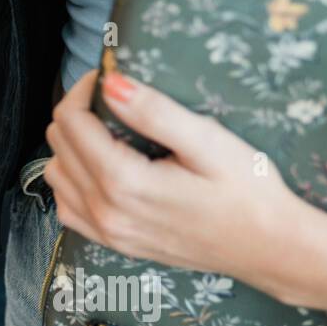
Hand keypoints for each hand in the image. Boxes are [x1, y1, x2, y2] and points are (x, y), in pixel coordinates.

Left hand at [43, 69, 326, 325]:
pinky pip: (67, 207)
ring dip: (71, 146)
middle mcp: (106, 211)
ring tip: (108, 132)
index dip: (83, 90)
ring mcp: (107, 232)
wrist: (270, 248)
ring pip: (56, 175)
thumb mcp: (209, 141)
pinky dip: (74, 181)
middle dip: (77, 113)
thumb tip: (111, 84)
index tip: (108, 77)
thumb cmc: (248, 190)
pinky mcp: (113, 243)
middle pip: (58, 144)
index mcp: (124, 182)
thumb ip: (156, 112)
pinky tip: (102, 169)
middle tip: (111, 100)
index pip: (71, 121)